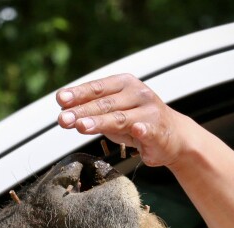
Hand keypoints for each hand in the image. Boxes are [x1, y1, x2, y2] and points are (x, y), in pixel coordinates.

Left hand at [56, 73, 186, 166]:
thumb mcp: (111, 113)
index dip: (78, 93)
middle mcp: (137, 93)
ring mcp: (149, 111)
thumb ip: (90, 111)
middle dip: (81, 111)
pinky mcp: (159, 130)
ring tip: (81, 126)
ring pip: (120, 117)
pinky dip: (142, 129)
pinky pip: (148, 130)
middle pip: (105, 103)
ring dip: (100, 121)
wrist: (172, 136)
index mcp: (124, 84)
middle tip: (63, 119)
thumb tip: (63, 111)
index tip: (60, 99)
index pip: (97, 88)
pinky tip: (137, 129)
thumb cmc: (136, 121)